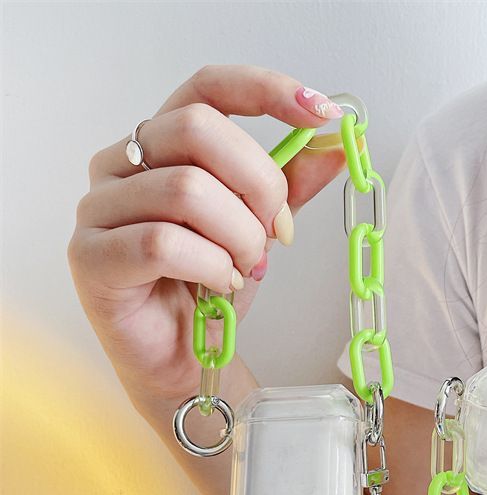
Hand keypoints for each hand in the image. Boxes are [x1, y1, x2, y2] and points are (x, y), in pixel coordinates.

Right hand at [68, 65, 346, 405]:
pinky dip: (210, 266)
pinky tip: (219, 286)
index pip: (207, 87)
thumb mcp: (260, 227)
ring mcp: (99, 207)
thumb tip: (337, 145)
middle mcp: (121, 163)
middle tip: (274, 233)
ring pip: (187, 190)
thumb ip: (290, 185)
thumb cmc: (210, 286)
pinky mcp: (90, 256)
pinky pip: (162, 242)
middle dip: (260, 185)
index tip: (321, 112)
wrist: (183, 357)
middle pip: (200, 130)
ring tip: (244, 269)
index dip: (266, 90)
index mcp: (163, 144)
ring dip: (239, 238)